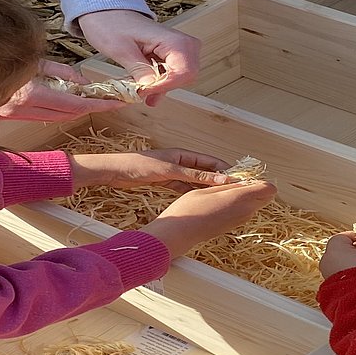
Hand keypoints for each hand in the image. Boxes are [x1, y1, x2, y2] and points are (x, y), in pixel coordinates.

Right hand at [0, 60, 125, 121]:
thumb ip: (60, 72)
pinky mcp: (14, 117)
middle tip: (114, 101)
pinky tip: (73, 102)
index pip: (73, 104)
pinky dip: (62, 111)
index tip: (116, 102)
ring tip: (98, 100)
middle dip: (93, 108)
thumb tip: (83, 84)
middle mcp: (24, 108)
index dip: (97, 104)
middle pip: (68, 115)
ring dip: (78, 111)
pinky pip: (45, 116)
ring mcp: (17, 115)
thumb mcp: (33, 60)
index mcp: (30, 92)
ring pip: (58, 117)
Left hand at [70, 148, 233, 190]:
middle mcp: (181, 161)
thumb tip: (219, 178)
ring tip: (220, 198)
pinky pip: (183, 187)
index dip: (225, 170)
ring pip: (195, 181)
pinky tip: (199, 200)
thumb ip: (194, 175)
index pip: (211, 161)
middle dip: (218, 180)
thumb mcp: (171, 170)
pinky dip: (192, 192)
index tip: (239, 180)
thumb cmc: (141, 164)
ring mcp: (173, 172)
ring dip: (206, 188)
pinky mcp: (165, 181)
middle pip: (205, 171)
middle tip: (233, 191)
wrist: (116, 171)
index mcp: (184, 154)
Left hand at [77, 10, 200, 105]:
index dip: (165, 86)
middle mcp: (182, 43)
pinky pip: (173, 74)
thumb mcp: (120, 49)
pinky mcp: (172, 54)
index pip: (184, 72)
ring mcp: (179, 49)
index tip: (144, 92)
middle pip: (186, 76)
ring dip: (161, 87)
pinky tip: (145, 87)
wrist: (108, 13)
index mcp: (173, 39)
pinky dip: (160, 83)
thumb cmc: (112, 25)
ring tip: (141, 92)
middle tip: (141, 93)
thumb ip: (138, 68)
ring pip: (181, 77)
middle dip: (164, 88)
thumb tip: (149, 87)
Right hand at [139, 182, 276, 257]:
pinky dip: (237, 206)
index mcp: (240, 199)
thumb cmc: (189, 210)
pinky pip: (243, 212)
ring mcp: (239, 221)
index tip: (245, 177)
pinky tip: (218, 204)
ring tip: (222, 193)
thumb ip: (229, 185)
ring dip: (245, 197)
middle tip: (234, 183)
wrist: (179, 233)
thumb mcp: (208, 189)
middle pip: (264, 197)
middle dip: (255, 188)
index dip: (260, 180)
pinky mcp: (233, 227)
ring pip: (254, 205)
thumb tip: (242, 181)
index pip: (269, 188)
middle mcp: (244, 212)